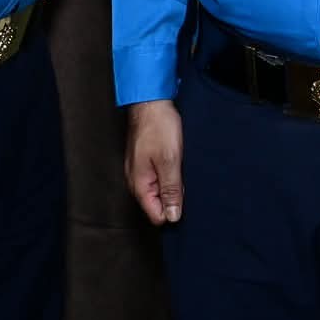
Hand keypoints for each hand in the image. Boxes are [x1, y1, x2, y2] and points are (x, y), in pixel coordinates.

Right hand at [123, 98, 184, 224]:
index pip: (155, 215)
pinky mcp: (144, 161)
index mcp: (140, 185)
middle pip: (157, 204)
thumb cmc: (158, 128)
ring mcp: (139, 171)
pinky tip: (175, 161)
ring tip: (179, 166)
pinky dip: (168, 173)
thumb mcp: (169, 161)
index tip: (183, 195)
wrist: (150, 102)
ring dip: (172, 184)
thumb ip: (170, 190)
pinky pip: (157, 177)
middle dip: (173, 197)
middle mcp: (136, 181)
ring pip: (158, 190)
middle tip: (182, 176)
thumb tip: (172, 217)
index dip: (173, 211)